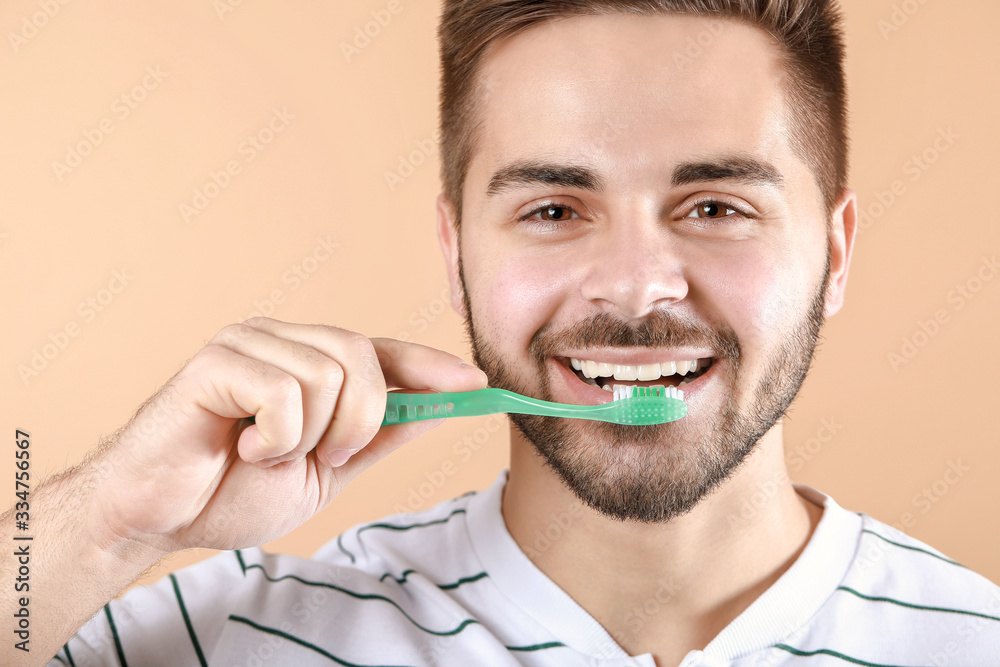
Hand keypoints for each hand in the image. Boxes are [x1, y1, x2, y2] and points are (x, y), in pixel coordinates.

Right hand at [90, 317, 487, 554]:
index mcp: (309, 361)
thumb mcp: (326, 470)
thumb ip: (376, 436)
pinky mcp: (217, 360)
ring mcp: (249, 343)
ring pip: (330, 374)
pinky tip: (244, 446)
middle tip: (322, 456)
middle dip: (359, 422)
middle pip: (363, 356)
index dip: (430, 366)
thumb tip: (436, 408)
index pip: (382, 351)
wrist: (159, 515)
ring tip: (270, 452)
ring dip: (312, 436)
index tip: (477, 385)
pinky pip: (287, 392)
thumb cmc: (232, 489)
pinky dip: (277, 437)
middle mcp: (282, 340)